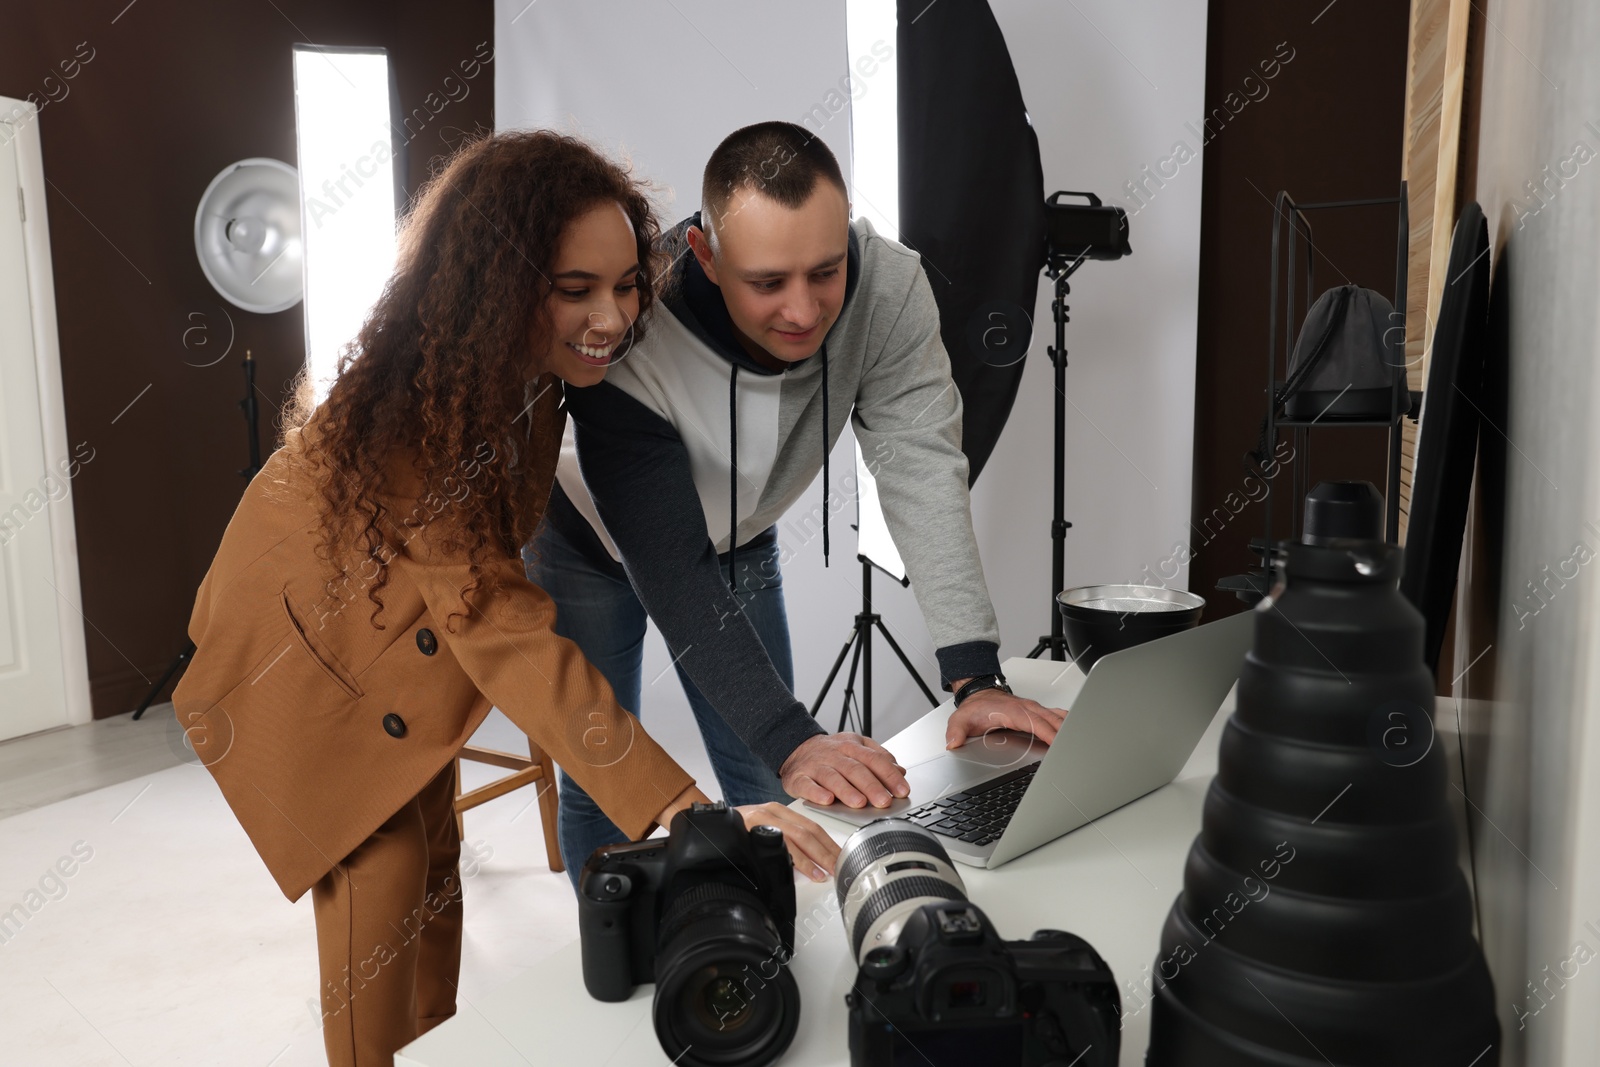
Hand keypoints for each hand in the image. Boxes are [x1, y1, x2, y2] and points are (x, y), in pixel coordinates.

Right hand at [736, 803, 842, 882]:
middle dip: (828, 851)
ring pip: (799, 836)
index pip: (812, 825)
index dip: (829, 843)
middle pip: (809, 831)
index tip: (841, 857)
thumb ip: (783, 840)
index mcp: (778, 810)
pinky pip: (779, 845)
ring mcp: (762, 818)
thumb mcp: (762, 828)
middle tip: (841, 866)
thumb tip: (810, 862)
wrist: (705, 823)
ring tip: (828, 871)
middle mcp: (772, 811)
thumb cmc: (734, 830)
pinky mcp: (751, 828)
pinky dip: (798, 860)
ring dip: (817, 857)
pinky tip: (808, 870)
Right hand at [779, 733, 909, 808]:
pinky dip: (816, 793)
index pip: (874, 759)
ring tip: (859, 803)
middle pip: (855, 769)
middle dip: (871, 786)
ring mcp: (816, 766)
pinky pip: (807, 785)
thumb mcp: (857, 747)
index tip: (902, 790)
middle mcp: (835, 754)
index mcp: (852, 746)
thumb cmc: (831, 753)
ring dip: (847, 791)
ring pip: (833, 777)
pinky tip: (827, 800)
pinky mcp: (799, 778)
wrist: (797, 748)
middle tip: (884, 801)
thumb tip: (900, 771)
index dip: (889, 775)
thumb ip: (879, 758)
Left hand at [944, 688, 1065, 749]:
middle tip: (1077, 752)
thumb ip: (956, 732)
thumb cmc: (975, 708)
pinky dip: (1068, 725)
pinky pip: (1058, 717)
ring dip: (1071, 730)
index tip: (1060, 746)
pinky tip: (1076, 735)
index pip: (1037, 724)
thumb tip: (953, 743)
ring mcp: (1036, 709)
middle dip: (1067, 735)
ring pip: (1059, 718)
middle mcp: (1028, 709)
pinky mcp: (1039, 712)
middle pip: (1054, 721)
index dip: (1050, 735)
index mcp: (1014, 712)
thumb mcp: (960, 720)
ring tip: (1082, 745)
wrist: (979, 694)